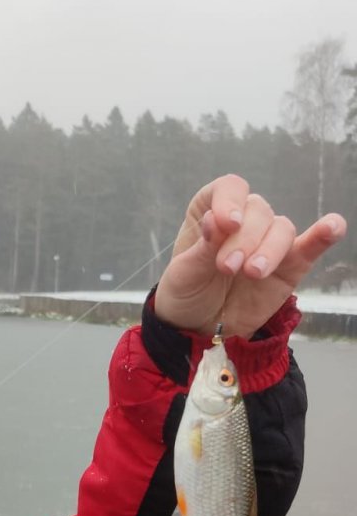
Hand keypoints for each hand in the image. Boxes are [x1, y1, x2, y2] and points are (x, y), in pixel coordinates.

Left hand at [154, 174, 346, 337]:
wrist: (198, 327)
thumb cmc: (186, 293)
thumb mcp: (184, 272)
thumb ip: (203, 247)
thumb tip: (219, 219)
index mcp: (211, 212)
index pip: (229, 188)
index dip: (230, 200)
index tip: (225, 224)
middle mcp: (244, 221)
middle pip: (257, 210)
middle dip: (243, 239)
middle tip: (227, 267)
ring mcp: (268, 242)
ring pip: (281, 228)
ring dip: (269, 249)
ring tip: (252, 273)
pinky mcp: (290, 265)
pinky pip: (311, 245)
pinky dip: (323, 234)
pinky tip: (331, 227)